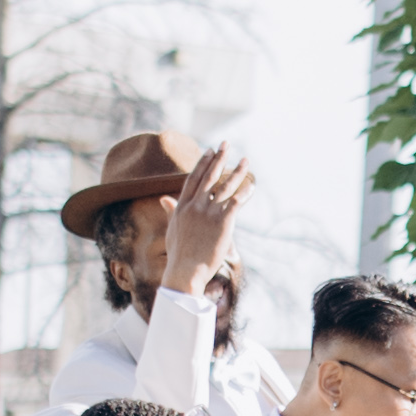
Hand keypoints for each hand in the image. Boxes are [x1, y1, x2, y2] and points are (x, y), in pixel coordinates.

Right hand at [163, 147, 251, 298]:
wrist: (185, 271)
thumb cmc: (179, 254)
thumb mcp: (172, 229)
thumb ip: (171, 210)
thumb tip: (163, 198)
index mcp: (182, 206)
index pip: (193, 178)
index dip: (202, 163)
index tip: (209, 151)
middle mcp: (194, 206)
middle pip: (209, 177)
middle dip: (219, 158)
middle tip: (226, 144)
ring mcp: (208, 213)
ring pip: (225, 186)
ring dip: (237, 171)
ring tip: (245, 160)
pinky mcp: (222, 223)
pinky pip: (236, 202)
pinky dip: (245, 193)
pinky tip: (252, 185)